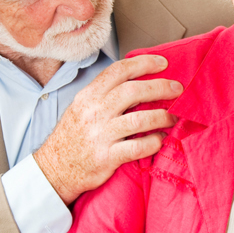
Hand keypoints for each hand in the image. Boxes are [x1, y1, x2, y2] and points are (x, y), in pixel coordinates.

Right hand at [33, 54, 182, 203]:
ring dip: (163, 116)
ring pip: (139, 119)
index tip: (163, 63)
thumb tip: (137, 81)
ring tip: (173, 117)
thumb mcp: (82, 108)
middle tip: (177, 89)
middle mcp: (94, 112)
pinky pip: (138, 147)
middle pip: (133, 91)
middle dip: (161, 87)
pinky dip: (154, 142)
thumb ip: (105, 95)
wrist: (56, 169)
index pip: (118, 71)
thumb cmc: (73, 137)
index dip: (144, 63)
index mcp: (88, 96)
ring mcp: (100, 135)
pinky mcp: (106, 157)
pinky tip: (160, 139)